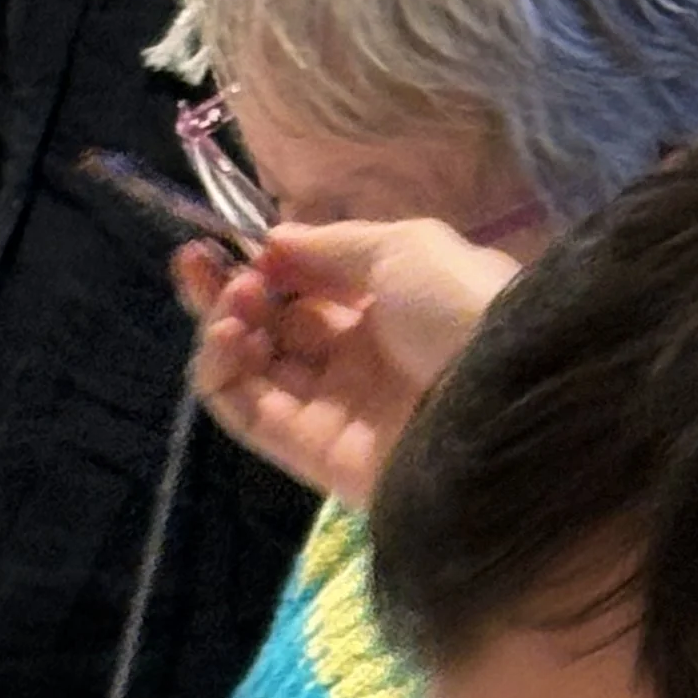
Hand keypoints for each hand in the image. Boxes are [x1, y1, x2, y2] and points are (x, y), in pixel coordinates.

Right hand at [178, 220, 519, 506]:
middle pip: (273, 328)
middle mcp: (356, 361)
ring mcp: (333, 411)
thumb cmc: (461, 308)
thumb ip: (331, 246)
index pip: (306, 288)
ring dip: (225, 328)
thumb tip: (273, 243)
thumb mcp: (405, 248)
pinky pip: (251, 416)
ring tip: (233, 301)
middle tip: (199, 264)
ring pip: (254, 371)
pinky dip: (224, 375)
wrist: (498, 400)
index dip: (266, 264)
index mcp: (385, 308)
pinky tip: (227, 334)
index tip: (236, 242)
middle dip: (230, 291)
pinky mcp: (313, 455)